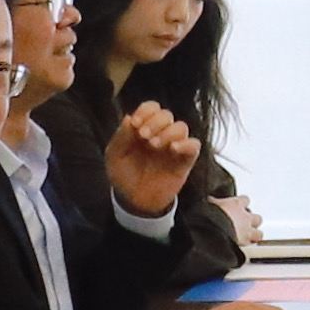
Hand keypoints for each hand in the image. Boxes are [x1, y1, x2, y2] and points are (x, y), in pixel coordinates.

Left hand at [108, 101, 201, 216]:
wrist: (135, 201)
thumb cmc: (125, 177)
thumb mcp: (115, 156)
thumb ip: (121, 137)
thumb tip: (128, 117)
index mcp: (144, 128)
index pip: (151, 108)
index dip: (145, 111)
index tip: (135, 124)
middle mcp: (160, 134)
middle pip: (167, 114)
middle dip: (155, 122)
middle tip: (144, 136)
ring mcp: (174, 147)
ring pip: (181, 126)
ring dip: (168, 132)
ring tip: (155, 145)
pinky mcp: (185, 161)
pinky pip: (194, 145)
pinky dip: (186, 143)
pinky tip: (173, 149)